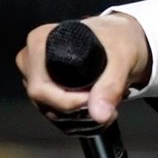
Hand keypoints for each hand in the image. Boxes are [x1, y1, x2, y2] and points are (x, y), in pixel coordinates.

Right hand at [16, 13, 150, 124]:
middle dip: (77, 110)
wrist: (125, 39)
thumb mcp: (122, 58)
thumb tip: (99, 115)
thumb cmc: (119, 38)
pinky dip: (79, 119)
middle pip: (44, 102)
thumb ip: (111, 85)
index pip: (40, 87)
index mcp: (41, 43)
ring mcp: (37, 77)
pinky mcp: (47, 89)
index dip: (67, 100)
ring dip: (81, 117)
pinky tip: (99, 109)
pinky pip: (57, 114)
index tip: (93, 99)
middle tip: (108, 107)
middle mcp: (32, 61)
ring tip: (108, 107)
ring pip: (50, 111)